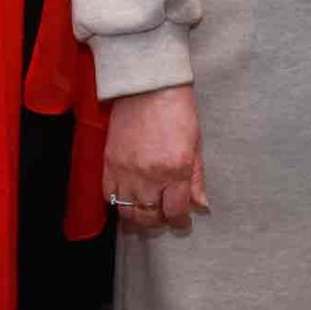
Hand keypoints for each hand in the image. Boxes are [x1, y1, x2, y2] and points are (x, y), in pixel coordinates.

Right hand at [105, 84, 209, 233]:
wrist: (148, 88)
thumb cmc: (177, 110)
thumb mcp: (195, 143)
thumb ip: (197, 177)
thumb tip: (201, 204)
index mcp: (176, 170)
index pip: (175, 211)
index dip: (179, 221)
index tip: (182, 221)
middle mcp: (150, 176)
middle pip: (149, 217)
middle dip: (159, 222)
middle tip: (164, 216)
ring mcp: (126, 172)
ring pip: (127, 212)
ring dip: (138, 217)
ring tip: (146, 212)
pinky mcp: (109, 164)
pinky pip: (109, 196)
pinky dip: (118, 202)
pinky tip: (128, 197)